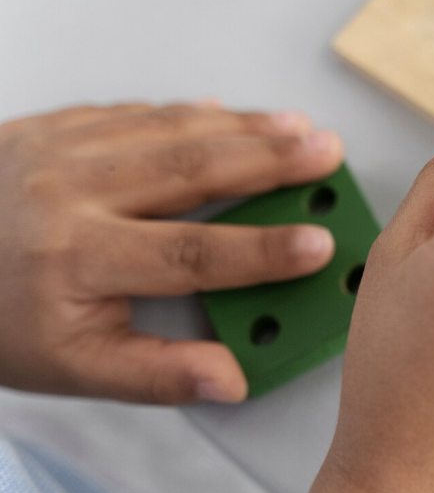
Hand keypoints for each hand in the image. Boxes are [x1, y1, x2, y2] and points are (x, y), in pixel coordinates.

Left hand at [0, 102, 344, 403]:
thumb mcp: (74, 369)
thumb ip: (158, 375)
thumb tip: (231, 380)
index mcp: (78, 262)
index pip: (190, 255)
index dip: (262, 251)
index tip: (317, 245)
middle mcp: (68, 195)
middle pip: (189, 170)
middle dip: (270, 159)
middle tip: (327, 152)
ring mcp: (54, 151)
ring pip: (167, 129)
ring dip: (241, 126)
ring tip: (299, 127)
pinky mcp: (48, 126)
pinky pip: (131, 113)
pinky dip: (186, 113)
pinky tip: (227, 114)